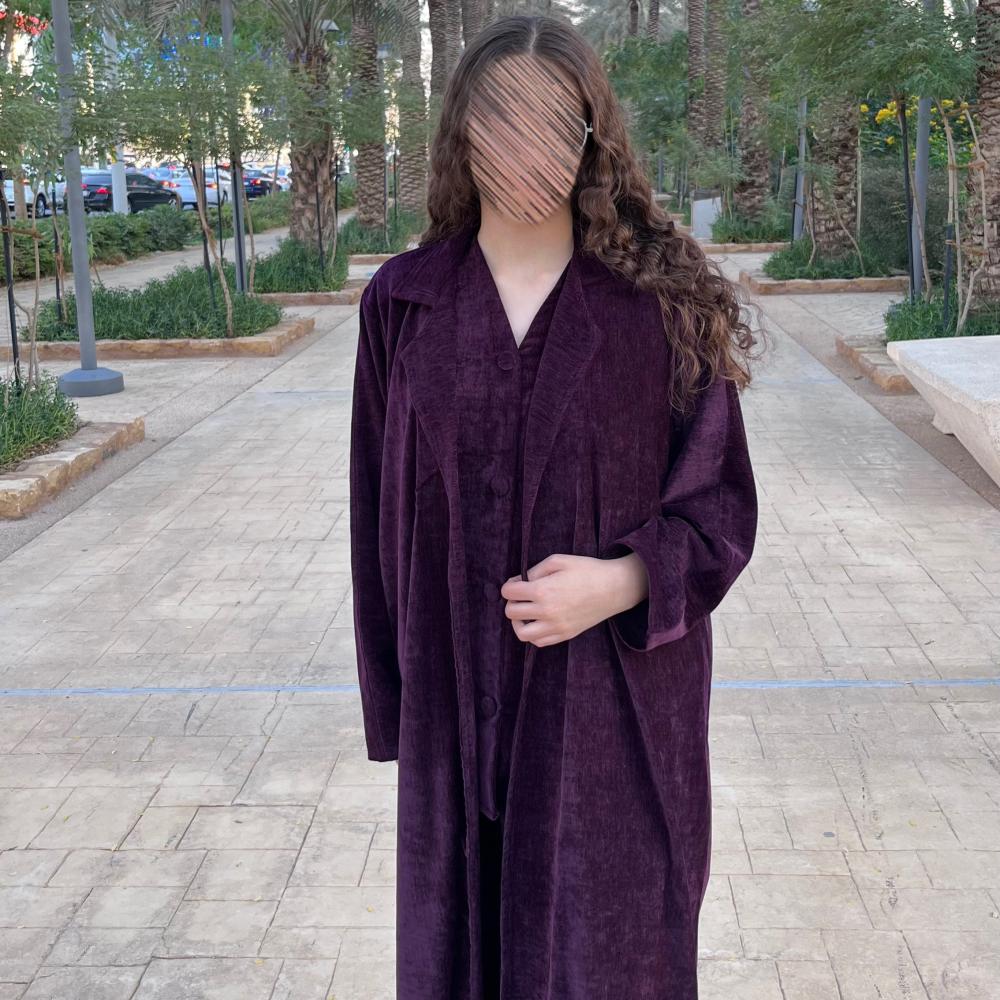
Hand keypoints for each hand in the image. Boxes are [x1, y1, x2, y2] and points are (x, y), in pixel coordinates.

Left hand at [499, 552, 648, 646]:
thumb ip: (535, 570)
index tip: (518, 582)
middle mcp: (546, 611)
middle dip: (512, 601)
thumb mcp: (558, 560)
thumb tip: (520, 582)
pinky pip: (539, 642)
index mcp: (543, 590)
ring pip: (521, 633)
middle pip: (511, 612)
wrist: (614, 588)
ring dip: (518, 622)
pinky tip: (539, 621)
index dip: (510, 585)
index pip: (508, 592)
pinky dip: (533, 633)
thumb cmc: (587, 570)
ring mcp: (556, 626)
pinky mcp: (565, 635)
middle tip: (522, 595)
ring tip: (526, 613)